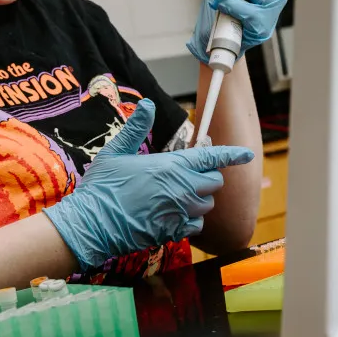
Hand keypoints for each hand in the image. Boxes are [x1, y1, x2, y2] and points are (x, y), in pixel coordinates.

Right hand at [44, 99, 253, 267]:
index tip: (246, 154)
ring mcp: (180, 212)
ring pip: (208, 203)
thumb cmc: (102, 187)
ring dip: (199, 198)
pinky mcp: (174, 231)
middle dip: (207, 176)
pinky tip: (174, 214)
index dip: (232, 155)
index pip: (212, 158)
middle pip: (214, 181)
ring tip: (176, 194)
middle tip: (187, 174)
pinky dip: (191, 219)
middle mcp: (182, 189)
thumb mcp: (116, 151)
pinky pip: (197, 224)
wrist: (91, 224)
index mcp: (171, 166)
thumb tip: (148, 104)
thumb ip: (137, 128)